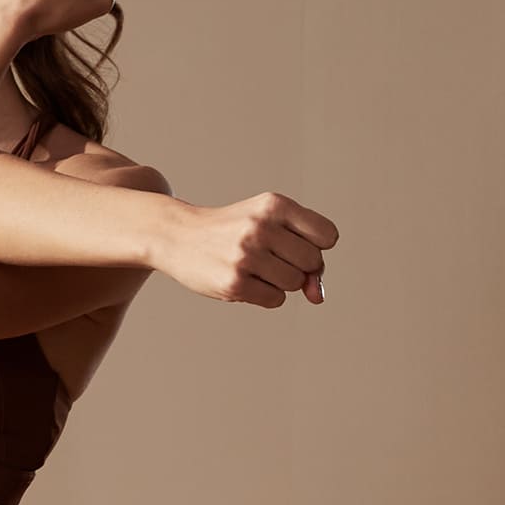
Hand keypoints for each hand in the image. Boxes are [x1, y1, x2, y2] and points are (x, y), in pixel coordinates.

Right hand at [151, 190, 335, 306]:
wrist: (176, 236)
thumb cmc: (232, 231)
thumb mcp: (269, 225)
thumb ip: (304, 253)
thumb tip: (318, 297)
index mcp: (274, 205)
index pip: (328, 236)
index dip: (315, 245)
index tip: (291, 242)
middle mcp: (261, 227)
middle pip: (313, 262)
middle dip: (297, 265)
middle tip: (269, 256)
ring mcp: (245, 256)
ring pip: (295, 283)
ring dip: (280, 282)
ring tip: (254, 268)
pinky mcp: (233, 283)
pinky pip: (275, 300)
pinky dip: (265, 295)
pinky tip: (244, 281)